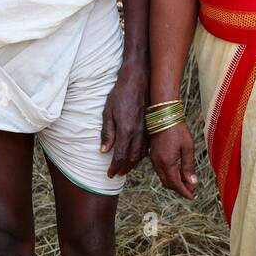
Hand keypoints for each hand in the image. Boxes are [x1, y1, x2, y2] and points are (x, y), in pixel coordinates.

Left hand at [100, 62, 147, 176]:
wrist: (139, 80)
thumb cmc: (121, 94)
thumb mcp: (108, 112)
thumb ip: (107, 133)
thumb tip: (104, 150)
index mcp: (126, 130)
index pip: (120, 156)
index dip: (114, 168)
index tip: (109, 174)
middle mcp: (138, 133)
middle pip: (131, 159)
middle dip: (123, 169)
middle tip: (116, 174)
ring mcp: (147, 130)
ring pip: (141, 154)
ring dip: (132, 164)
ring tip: (125, 167)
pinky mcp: (151, 127)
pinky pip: (147, 147)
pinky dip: (141, 155)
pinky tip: (136, 156)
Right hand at [149, 121, 197, 200]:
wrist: (163, 115)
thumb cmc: (177, 129)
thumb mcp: (187, 147)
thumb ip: (188, 166)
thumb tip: (192, 182)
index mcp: (167, 162)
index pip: (175, 184)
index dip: (184, 192)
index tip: (192, 197)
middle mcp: (158, 163)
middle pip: (168, 184)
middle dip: (179, 189)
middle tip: (191, 189)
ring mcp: (154, 160)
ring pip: (163, 178)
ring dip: (174, 182)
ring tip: (186, 181)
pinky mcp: (153, 155)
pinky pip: (160, 171)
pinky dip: (169, 175)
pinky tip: (177, 172)